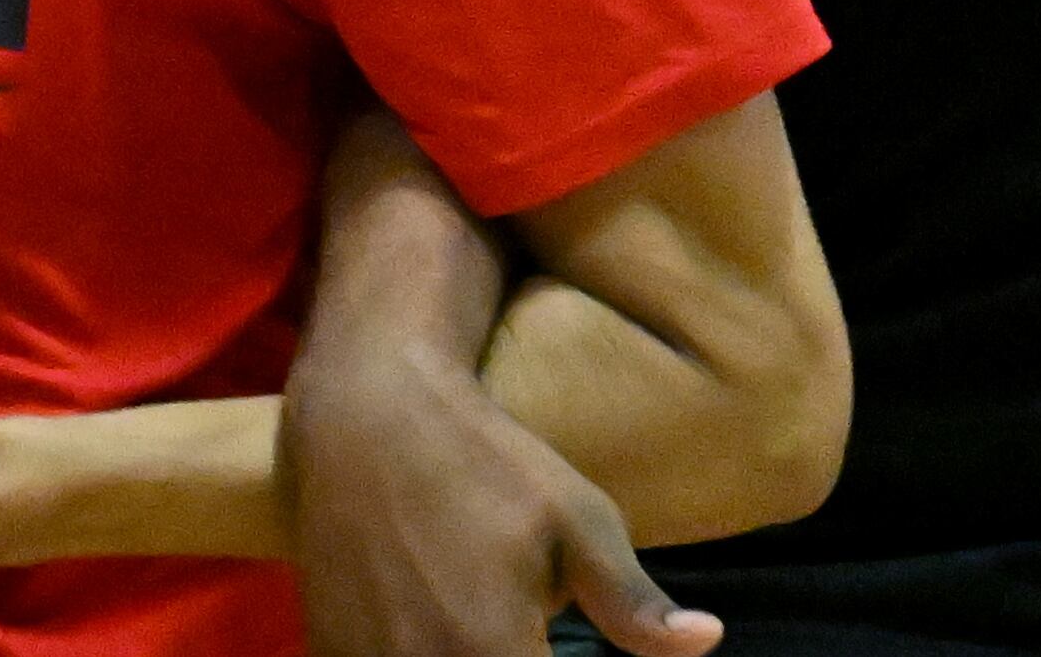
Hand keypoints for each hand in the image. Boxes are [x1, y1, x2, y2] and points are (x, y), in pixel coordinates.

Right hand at [286, 348, 720, 656]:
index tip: (562, 647)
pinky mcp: (332, 649)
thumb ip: (635, 602)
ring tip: (493, 625)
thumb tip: (708, 640)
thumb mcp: (574, 516)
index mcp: (494, 651)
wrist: (363, 409)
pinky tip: (443, 627)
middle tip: (531, 628)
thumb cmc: (482, 457)